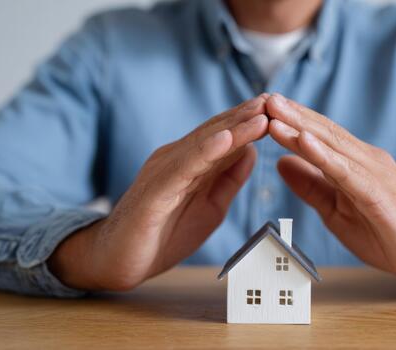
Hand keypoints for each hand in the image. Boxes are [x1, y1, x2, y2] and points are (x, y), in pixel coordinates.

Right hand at [49, 95, 268, 290]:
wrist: (117, 262)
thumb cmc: (162, 235)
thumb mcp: (210, 207)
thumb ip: (228, 180)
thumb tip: (252, 151)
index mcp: (190, 164)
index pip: (223, 137)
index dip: (249, 122)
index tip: (278, 107)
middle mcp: (176, 160)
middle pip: (215, 133)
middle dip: (245, 116)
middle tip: (274, 98)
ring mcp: (164, 172)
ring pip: (203, 145)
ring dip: (233, 128)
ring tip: (259, 112)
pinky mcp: (155, 191)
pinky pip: (183, 168)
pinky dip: (205, 151)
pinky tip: (226, 139)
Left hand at [266, 94, 395, 287]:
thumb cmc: (386, 233)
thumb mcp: (336, 210)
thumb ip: (311, 186)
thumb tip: (281, 163)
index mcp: (354, 163)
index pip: (319, 136)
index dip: (293, 121)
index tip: (265, 107)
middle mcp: (365, 160)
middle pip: (324, 133)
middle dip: (293, 114)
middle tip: (265, 97)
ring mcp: (374, 174)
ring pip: (332, 146)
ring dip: (302, 127)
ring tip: (276, 111)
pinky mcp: (378, 194)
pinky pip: (346, 172)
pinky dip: (324, 156)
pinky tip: (304, 142)